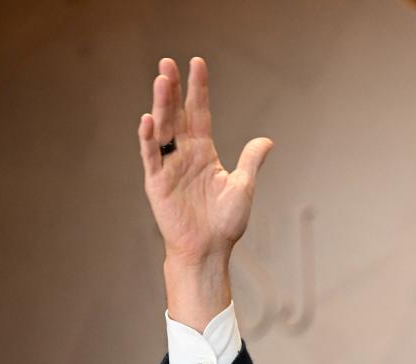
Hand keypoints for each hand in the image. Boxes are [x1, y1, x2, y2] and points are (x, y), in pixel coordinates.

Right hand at [138, 57, 272, 328]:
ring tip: (161, 80)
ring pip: (163, 129)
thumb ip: (251, 161)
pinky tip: (148, 119)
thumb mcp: (243, 186)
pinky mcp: (157, 182)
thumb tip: (267, 140)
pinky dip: (149, 139)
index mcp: (204, 152)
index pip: (200, 113)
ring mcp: (169, 166)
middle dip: (173, 89)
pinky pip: (151, 156)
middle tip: (168, 63)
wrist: (209, 249)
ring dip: (161, 105)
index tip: (197, 63)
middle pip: (177, 115)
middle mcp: (184, 155)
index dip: (198, 89)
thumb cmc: (225, 222)